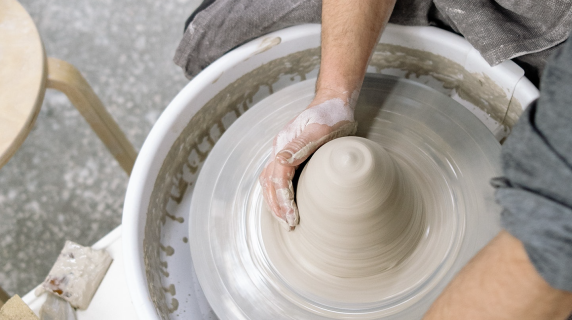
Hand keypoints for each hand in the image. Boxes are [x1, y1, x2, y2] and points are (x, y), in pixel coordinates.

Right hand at [259, 90, 357, 229]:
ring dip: (275, 203)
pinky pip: (277, 178)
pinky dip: (278, 194)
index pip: (278, 178)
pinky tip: (286, 205)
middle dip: (277, 207)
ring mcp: (283, 152)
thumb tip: (281, 162)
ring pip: (269, 182)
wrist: (334, 102)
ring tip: (285, 220)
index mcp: (284, 143)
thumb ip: (301, 145)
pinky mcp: (290, 156)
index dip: (283, 200)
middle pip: (269, 183)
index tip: (293, 217)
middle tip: (289, 225)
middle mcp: (280, 149)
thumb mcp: (320, 128)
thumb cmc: (331, 114)